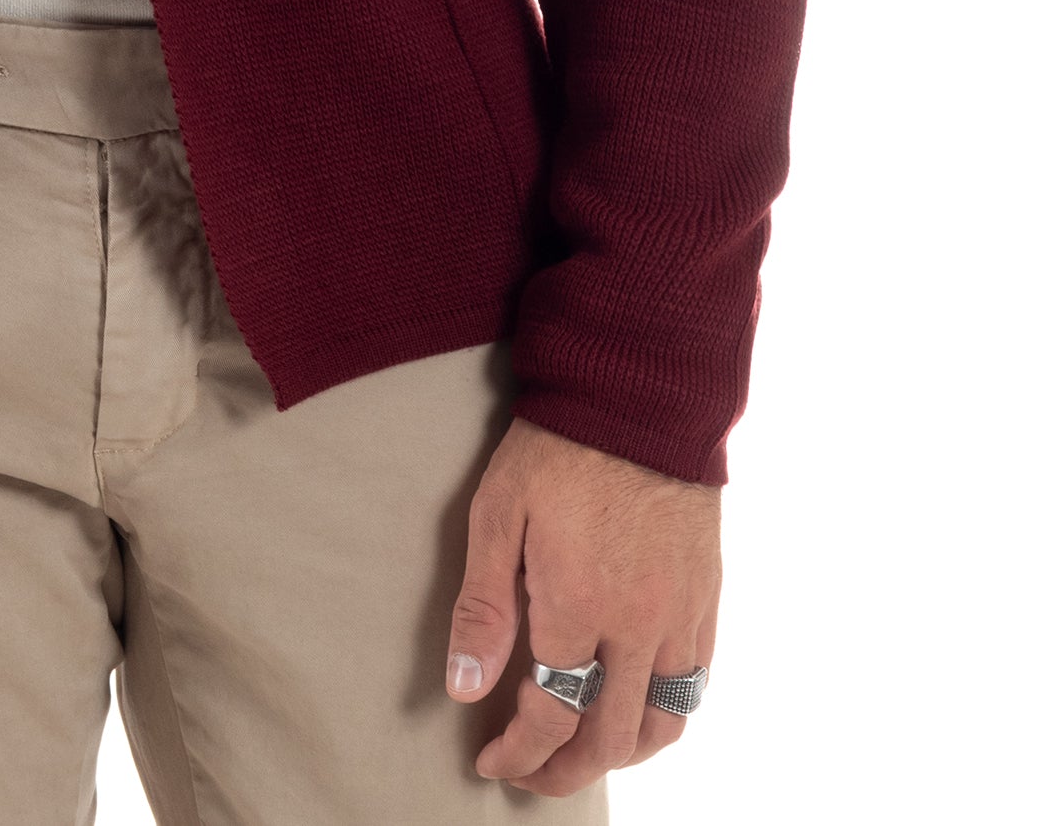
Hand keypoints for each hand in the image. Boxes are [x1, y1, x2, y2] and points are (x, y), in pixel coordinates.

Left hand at [445, 415, 719, 796]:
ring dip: (619, 754)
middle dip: (563, 771)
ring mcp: (681, 617)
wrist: (638, 398)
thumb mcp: (498, 515)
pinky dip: (665, 718)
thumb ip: (483, 608)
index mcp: (579, 606)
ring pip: (662, 725)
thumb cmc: (557, 450)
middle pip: (607, 738)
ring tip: (580, 753)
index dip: (519, 752)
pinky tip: (635, 710)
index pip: (551, 716)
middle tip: (528, 773)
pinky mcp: (706, 600)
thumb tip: (464, 689)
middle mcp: (638, 626)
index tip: (491, 761)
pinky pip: (694, 686)